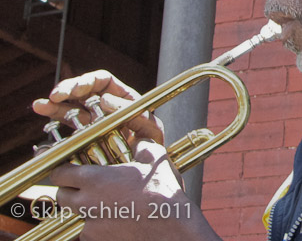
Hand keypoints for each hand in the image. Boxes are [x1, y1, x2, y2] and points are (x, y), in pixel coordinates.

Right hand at [33, 70, 163, 144]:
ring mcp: (92, 118)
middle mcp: (105, 104)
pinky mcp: (83, 134)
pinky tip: (43, 115)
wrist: (146, 170)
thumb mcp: (149, 127)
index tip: (77, 89)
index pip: (103, 81)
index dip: (88, 81)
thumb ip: (130, 112)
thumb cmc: (152, 145)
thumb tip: (104, 98)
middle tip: (56, 96)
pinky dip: (53, 119)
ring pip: (71, 105)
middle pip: (83, 90)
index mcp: (123, 97)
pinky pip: (67, 124)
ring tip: (40, 105)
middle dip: (68, 89)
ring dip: (55, 103)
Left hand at [50, 141, 218, 240]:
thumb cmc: (161, 191)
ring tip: (101, 206)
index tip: (67, 170)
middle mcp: (86, 202)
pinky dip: (94, 228)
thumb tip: (139, 141)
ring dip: (82, 210)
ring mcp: (90, 225)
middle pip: (61, 196)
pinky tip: (111, 222)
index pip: (59, 173)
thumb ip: (140, 146)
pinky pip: (86, 233)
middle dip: (69, 191)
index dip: (62, 170)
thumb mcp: (153, 158)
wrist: (170, 226)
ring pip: (72, 216)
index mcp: (95, 179)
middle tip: (83, 188)